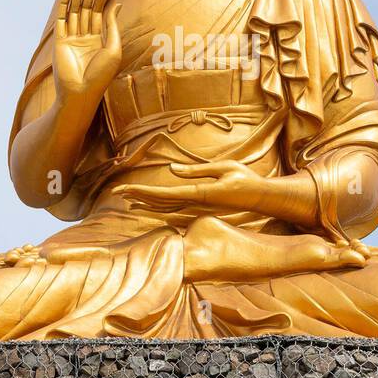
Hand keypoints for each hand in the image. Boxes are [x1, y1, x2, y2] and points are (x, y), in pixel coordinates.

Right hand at [52, 0, 121, 98]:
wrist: (81, 93)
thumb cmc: (101, 75)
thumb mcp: (113, 48)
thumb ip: (112, 26)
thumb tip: (116, 4)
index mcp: (100, 39)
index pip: (101, 11)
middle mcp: (85, 36)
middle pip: (88, 6)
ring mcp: (72, 38)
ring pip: (75, 10)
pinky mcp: (60, 41)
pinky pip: (62, 18)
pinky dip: (64, 2)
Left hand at [112, 160, 264, 212]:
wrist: (262, 198)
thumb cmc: (246, 179)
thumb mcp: (223, 168)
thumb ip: (196, 171)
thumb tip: (171, 170)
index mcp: (199, 194)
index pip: (164, 194)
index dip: (143, 192)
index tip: (125, 190)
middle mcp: (195, 205)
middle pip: (160, 202)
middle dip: (138, 197)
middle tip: (116, 192)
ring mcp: (198, 209)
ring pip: (166, 207)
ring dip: (146, 203)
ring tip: (127, 199)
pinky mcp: (201, 209)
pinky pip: (175, 209)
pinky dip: (160, 207)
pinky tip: (149, 206)